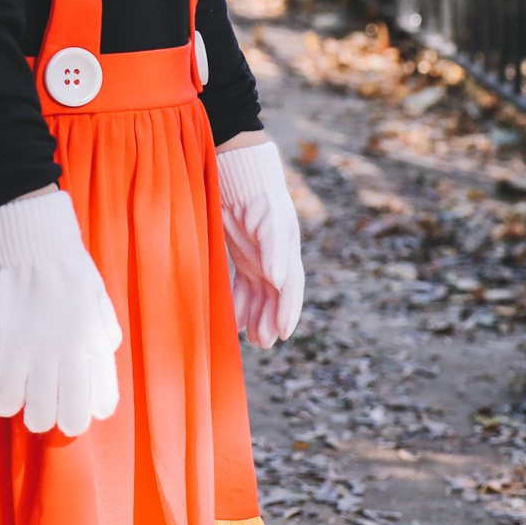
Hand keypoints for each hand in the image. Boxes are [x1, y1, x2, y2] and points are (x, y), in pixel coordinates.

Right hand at [0, 185, 122, 437]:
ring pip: (40, 416)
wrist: (36, 247)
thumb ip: (106, 331)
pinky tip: (6, 395)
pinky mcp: (11, 351)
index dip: (93, 408)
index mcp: (97, 345)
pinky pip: (7, 398)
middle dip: (66, 422)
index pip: (104, 401)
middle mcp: (73, 357)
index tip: (82, 400)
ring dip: (35, 417)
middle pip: (73, 419)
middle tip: (56, 409)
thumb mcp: (101, 301)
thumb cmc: (70, 270)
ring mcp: (41, 356)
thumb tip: (106, 352)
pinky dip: (5, 404)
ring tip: (30, 403)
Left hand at [216, 139, 304, 346]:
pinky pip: (243, 288)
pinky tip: (235, 322)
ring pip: (260, 297)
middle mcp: (276, 262)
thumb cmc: (261, 200)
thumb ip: (274, 251)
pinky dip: (240, 305)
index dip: (288, 312)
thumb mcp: (270, 223)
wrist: (243, 181)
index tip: (283, 334)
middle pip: (276, 298)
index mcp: (288, 255)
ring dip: (257, 317)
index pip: (291, 290)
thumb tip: (278, 280)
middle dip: (271, 321)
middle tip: (264, 344)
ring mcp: (259, 261)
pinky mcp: (244, 259)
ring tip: (252, 339)